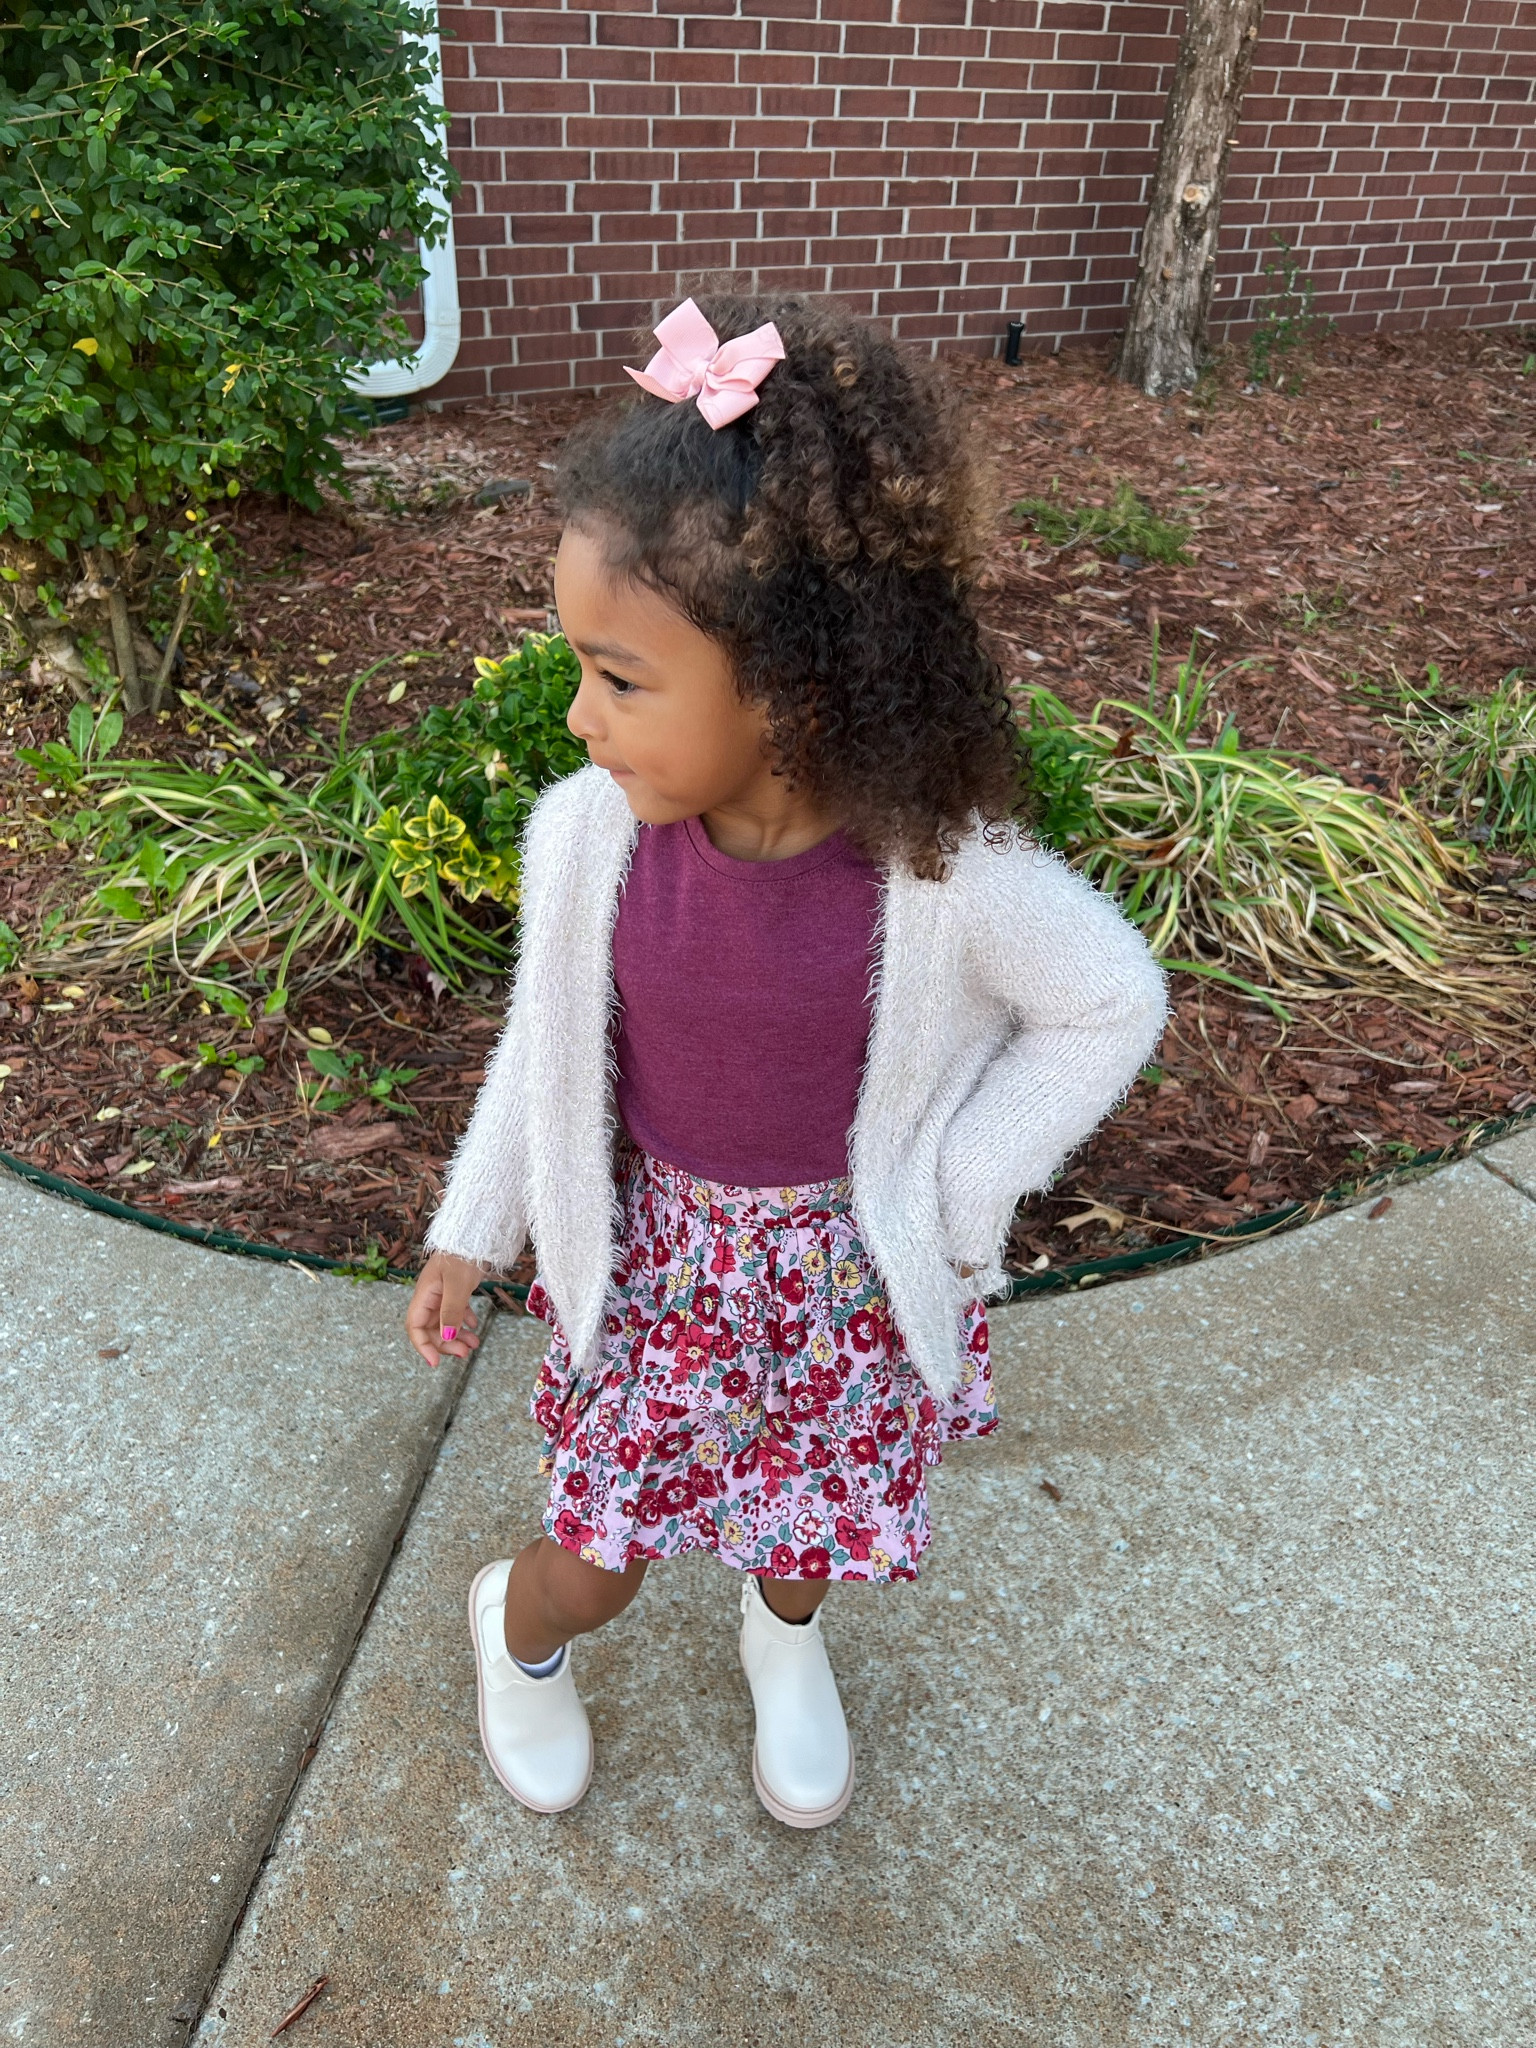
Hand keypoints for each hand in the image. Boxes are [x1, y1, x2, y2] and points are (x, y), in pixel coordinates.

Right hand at [407, 1251, 489, 1367]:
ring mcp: (442, 1292)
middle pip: (430, 1327)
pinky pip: (455, 1311)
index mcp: (424, 1294)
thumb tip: (447, 1336)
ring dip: (457, 1335)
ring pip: (444, 1321)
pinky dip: (463, 1320)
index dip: (423, 1346)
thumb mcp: (457, 1285)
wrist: (475, 1233)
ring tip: (474, 1344)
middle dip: (445, 1343)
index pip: (415, 1326)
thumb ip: (452, 1311)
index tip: (436, 1362)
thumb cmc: (463, 1255)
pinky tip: (474, 1325)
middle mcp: (430, 1295)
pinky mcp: (455, 1288)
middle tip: (464, 1353)